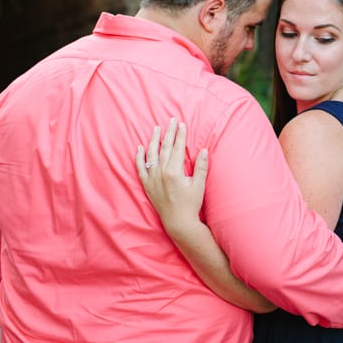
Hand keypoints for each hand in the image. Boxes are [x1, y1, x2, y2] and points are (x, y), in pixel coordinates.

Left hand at [136, 118, 208, 234]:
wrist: (178, 222)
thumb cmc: (191, 204)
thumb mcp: (199, 185)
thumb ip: (201, 166)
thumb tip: (203, 150)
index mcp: (174, 172)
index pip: (177, 148)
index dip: (180, 135)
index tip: (182, 124)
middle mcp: (161, 173)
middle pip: (164, 148)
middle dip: (168, 133)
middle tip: (172, 120)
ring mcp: (152, 179)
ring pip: (151, 154)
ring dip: (154, 140)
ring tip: (156, 128)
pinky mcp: (147, 185)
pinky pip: (140, 168)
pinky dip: (139, 157)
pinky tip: (140, 147)